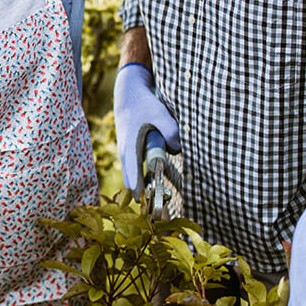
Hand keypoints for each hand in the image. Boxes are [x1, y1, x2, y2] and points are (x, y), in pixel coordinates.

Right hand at [113, 63, 180, 194]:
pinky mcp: (132, 149)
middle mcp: (126, 153)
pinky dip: (148, 177)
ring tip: (163, 202)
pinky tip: (165, 181)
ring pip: (135, 176)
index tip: (149, 206)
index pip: (134, 176)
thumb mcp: (159, 112)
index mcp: (131, 148)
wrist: (128, 92)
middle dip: (143, 197)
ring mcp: (127, 152)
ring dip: (146, 187)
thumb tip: (179, 147)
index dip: (141, 193)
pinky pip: (139, 169)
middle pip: (132, 182)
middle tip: (157, 213)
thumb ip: (170, 129)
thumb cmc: (143, 103)